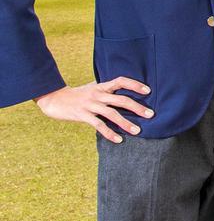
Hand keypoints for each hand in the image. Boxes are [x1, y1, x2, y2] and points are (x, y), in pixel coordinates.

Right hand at [34, 77, 153, 142]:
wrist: (54, 99)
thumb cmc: (78, 94)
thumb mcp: (93, 88)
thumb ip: (107, 89)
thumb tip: (125, 91)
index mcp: (102, 86)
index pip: (121, 81)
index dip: (135, 84)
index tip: (148, 91)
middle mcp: (98, 94)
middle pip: (121, 100)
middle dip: (137, 107)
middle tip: (151, 114)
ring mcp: (90, 105)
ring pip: (112, 114)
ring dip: (126, 123)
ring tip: (138, 131)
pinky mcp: (83, 115)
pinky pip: (98, 125)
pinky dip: (109, 133)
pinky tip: (119, 140)